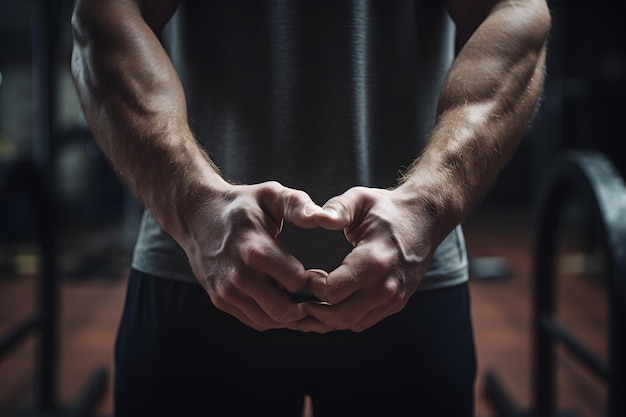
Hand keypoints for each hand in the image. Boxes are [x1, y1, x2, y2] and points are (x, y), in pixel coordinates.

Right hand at [180, 180, 329, 330]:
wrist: (197, 214)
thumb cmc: (242, 204)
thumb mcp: (271, 195)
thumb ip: (299, 206)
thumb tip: (326, 218)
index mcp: (255, 250)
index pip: (297, 282)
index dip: (312, 279)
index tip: (317, 273)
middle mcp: (239, 276)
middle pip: (284, 310)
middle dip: (303, 304)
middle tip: (312, 294)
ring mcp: (226, 291)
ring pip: (269, 321)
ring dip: (287, 314)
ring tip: (296, 297)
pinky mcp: (219, 300)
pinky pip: (253, 321)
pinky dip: (270, 316)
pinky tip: (278, 299)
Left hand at [300, 186, 437, 332]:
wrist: (425, 218)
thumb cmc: (386, 208)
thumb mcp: (360, 199)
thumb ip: (337, 208)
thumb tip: (318, 217)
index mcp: (374, 260)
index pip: (332, 292)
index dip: (311, 287)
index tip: (305, 275)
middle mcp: (386, 285)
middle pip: (340, 317)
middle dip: (314, 312)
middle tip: (299, 299)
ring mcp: (394, 298)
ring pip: (352, 324)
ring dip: (328, 320)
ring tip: (311, 305)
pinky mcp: (397, 303)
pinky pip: (364, 322)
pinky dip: (344, 319)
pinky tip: (332, 304)